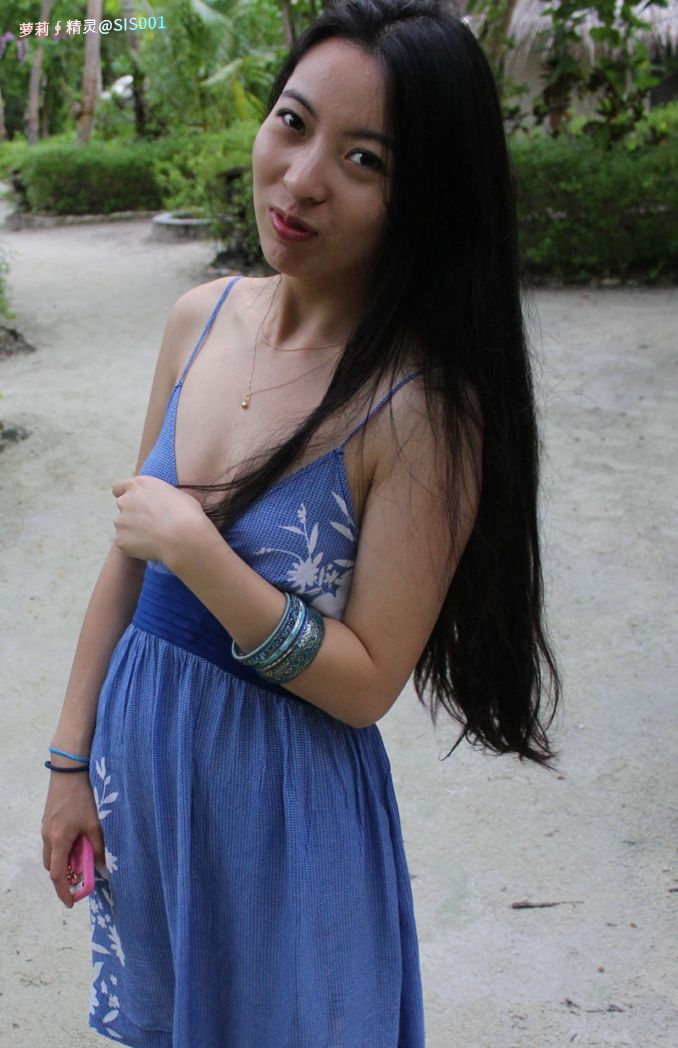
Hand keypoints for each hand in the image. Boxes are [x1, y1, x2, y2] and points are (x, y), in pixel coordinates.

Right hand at [42, 774, 105, 907]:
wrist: (69, 772)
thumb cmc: (83, 798)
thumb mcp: (95, 824)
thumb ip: (98, 847)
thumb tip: (102, 866)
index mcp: (58, 841)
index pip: (57, 875)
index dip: (64, 891)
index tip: (71, 903)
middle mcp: (47, 837)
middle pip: (53, 866)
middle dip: (65, 875)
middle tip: (82, 876)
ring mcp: (45, 828)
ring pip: (52, 854)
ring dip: (64, 860)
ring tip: (83, 856)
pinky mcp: (47, 820)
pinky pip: (52, 842)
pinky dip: (63, 848)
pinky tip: (78, 840)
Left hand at [112, 475, 211, 564]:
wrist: (185, 538)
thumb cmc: (187, 514)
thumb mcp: (176, 494)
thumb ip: (160, 496)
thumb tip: (161, 503)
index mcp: (138, 485)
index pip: (119, 487)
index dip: (127, 495)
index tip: (136, 503)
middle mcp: (125, 501)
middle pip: (123, 507)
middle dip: (133, 514)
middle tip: (151, 524)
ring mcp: (120, 522)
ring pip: (124, 526)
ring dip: (134, 531)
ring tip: (155, 538)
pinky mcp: (120, 541)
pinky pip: (126, 544)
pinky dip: (135, 546)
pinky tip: (152, 548)